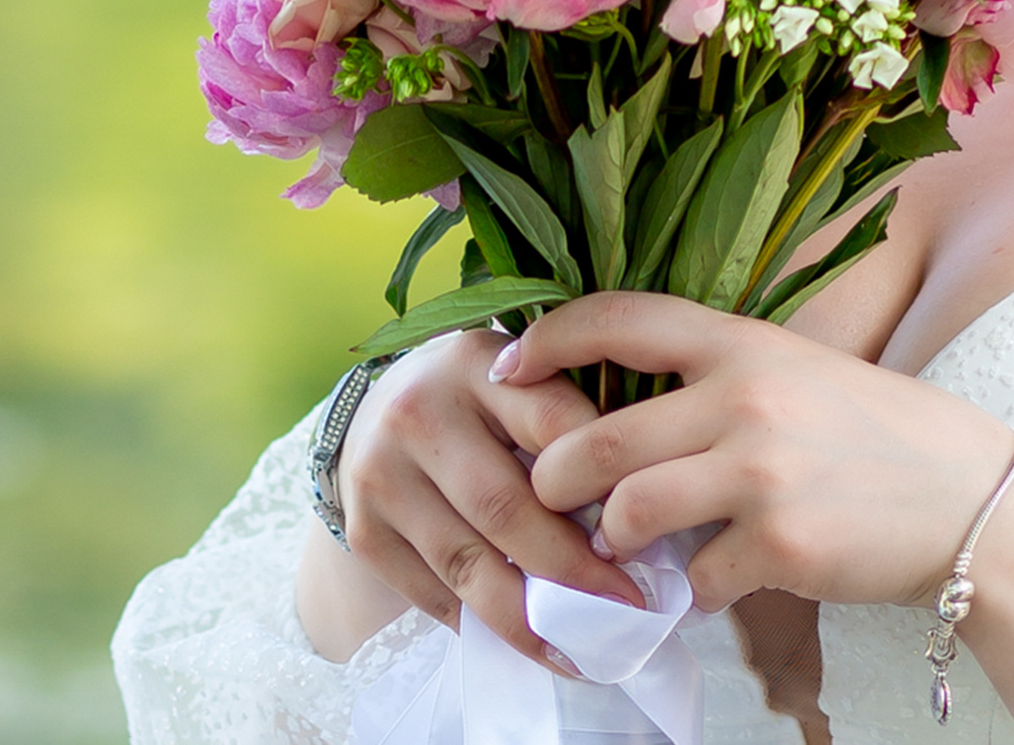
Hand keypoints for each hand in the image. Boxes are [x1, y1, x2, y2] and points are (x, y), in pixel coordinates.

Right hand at [328, 328, 644, 666]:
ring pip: (467, 563)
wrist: (379, 410)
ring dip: (529, 617)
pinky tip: (527, 642)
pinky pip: (432, 593)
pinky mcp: (365, 530)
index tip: (648, 525)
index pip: (553, 421)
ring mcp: (381, 475)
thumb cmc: (479, 399)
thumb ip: (570, 416)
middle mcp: (420, 413)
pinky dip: (482, 625)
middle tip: (626, 606)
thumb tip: (639, 500)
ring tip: (581, 649)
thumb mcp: (521, 379)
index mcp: (476, 363)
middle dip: (572, 568)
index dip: (604, 478)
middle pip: (506, 505)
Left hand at [494, 293, 1013, 613]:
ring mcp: (761, 473)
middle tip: (559, 498)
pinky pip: (693, 580)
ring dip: (615, 544)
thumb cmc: (877, 434)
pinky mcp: (779, 544)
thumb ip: (714, 383)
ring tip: (634, 551)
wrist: (970, 496)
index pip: (620, 318)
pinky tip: (717, 582)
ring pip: (626, 515)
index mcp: (743, 343)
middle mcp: (746, 398)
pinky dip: (692, 592)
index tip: (506, 371)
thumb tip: (618, 416)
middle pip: (596, 440)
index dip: (547, 340)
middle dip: (556, 479)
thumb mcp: (797, 374)